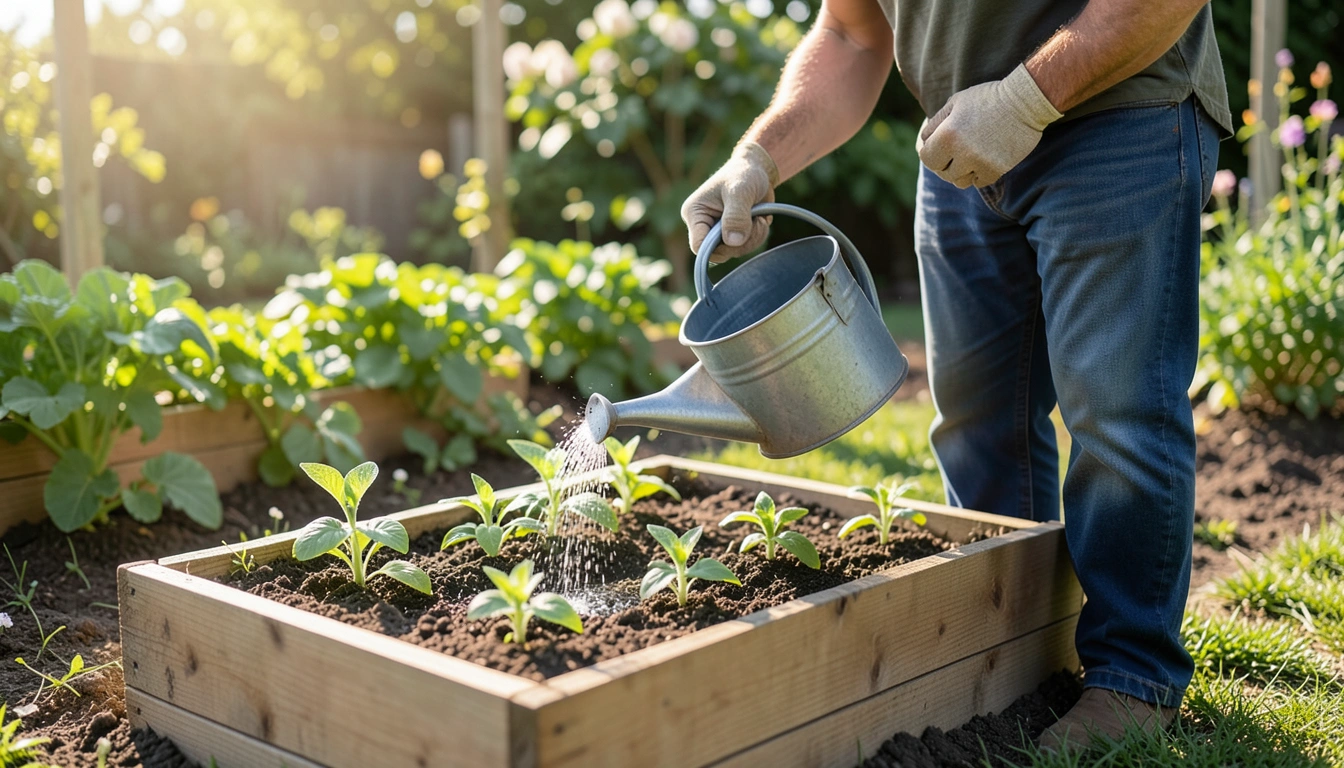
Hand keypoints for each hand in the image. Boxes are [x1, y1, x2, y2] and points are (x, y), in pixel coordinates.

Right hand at [681, 141, 779, 262]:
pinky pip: (744, 248)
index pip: (698, 246)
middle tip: (757, 223)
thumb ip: (736, 216)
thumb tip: (733, 242)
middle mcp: (704, 226)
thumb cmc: (743, 174)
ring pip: (734, 252)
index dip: (717, 249)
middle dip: (742, 242)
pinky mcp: (733, 235)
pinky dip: (757, 238)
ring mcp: (719, 232)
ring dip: (753, 239)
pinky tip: (760, 221)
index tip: (737, 238)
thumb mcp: (740, 191)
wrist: (756, 170)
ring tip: (760, 219)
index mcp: (695, 214)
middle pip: (718, 252)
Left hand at [917, 64, 1061, 188]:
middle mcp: (962, 153)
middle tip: (952, 152)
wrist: (1025, 101)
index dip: (929, 152)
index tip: (935, 147)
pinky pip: (978, 182)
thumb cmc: (987, 97)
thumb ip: (936, 123)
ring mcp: (980, 163)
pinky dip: (977, 174)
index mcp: (948, 135)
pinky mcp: (996, 170)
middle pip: (942, 172)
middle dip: (944, 163)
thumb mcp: (956, 102)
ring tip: (967, 156)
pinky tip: (982, 160)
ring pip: (959, 181)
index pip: (926, 158)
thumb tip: (925, 140)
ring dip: (960, 171)